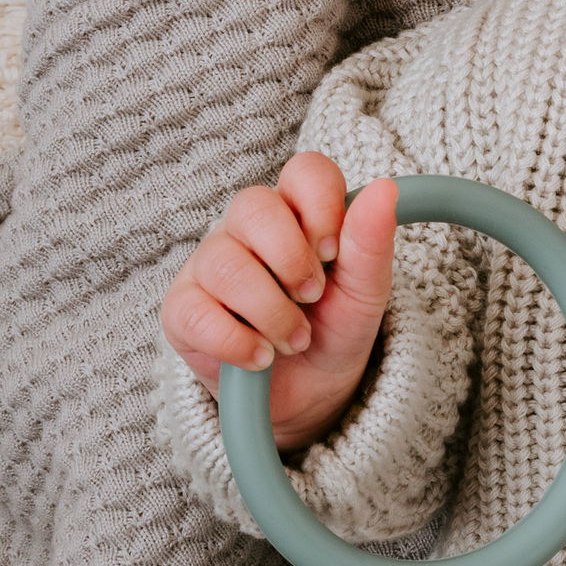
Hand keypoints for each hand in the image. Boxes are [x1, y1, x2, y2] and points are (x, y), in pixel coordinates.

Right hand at [158, 154, 399, 451]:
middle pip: (253, 206)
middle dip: (292, 259)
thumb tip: (384, 188)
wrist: (310, 394)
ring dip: (271, 311)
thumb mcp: (365, 291)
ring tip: (295, 339)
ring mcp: (208, 266)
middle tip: (313, 296)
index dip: (321, 205)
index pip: (303, 171)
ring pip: (225, 264)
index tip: (334, 251)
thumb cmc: (334, 328)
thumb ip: (371, 242)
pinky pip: (195, 313)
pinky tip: (261, 357)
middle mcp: (246, 230)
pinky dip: (237, 342)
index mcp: (296, 212)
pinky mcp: (182, 311)